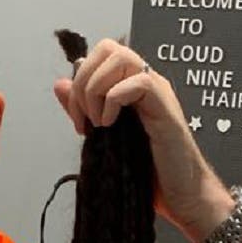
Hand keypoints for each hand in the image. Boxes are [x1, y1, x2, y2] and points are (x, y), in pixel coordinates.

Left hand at [52, 39, 234, 241]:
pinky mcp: (165, 106)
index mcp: (130, 86)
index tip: (79, 119)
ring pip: (121, 58)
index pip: (100, 55)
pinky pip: (138, 81)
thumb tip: (60, 85)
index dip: (80, 79)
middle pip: (107, 47)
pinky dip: (115, 101)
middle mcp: (145, 82)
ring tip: (99, 122)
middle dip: (84, 81)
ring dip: (98, 89)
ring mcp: (157, 92)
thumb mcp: (104, 136)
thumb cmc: (149, 171)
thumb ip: (83, 108)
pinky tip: (112, 126)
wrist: (182, 194)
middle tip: (85, 118)